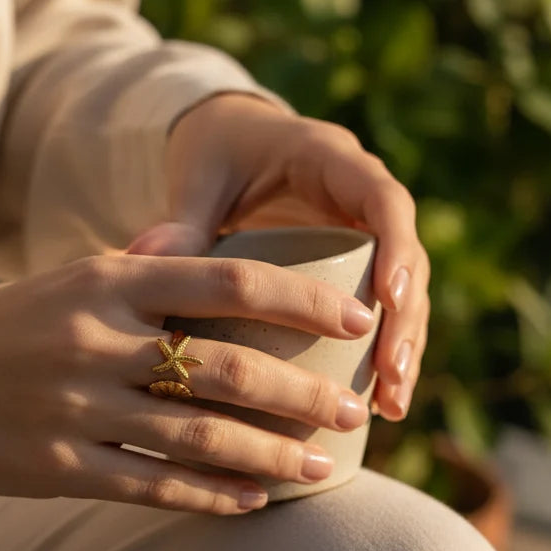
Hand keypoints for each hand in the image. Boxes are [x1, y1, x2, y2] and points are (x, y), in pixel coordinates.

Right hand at [0, 253, 373, 514]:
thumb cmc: (13, 324)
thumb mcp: (77, 282)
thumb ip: (154, 283)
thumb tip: (247, 287)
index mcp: (110, 281)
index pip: (231, 280)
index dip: (305, 299)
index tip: (358, 316)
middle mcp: (98, 340)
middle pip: (229, 366)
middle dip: (304, 393)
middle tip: (353, 410)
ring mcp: (77, 408)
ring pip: (200, 437)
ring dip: (272, 454)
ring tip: (324, 467)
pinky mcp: (60, 468)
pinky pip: (153, 485)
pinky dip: (212, 495)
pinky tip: (255, 502)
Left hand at [129, 94, 429, 421]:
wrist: (227, 143)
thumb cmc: (214, 154)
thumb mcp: (199, 179)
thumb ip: (182, 217)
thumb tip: (141, 256)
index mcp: (332, 158)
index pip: (383, 198)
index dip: (395, 248)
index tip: (386, 299)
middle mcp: (363, 194)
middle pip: (408, 256)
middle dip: (406, 319)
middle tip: (391, 374)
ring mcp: (368, 232)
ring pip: (408, 291)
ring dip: (405, 348)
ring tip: (391, 406)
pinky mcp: (362, 266)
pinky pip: (389, 311)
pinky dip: (387, 355)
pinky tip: (383, 407)